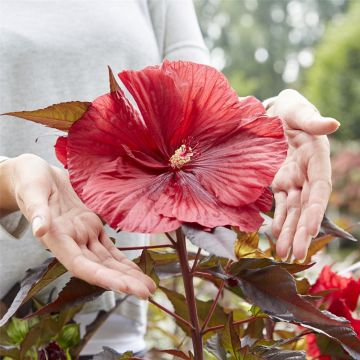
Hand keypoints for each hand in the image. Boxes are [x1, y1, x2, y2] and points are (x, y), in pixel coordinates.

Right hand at [1, 154, 155, 298]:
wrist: (37, 173)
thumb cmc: (30, 181)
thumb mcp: (32, 192)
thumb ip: (37, 212)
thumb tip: (39, 230)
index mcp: (57, 238)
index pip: (81, 265)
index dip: (102, 277)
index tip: (124, 287)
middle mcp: (72, 242)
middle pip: (99, 267)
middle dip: (123, 281)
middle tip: (147, 292)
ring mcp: (83, 235)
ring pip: (107, 259)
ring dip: (127, 273)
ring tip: (148, 285)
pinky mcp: (91, 225)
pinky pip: (108, 246)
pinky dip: (122, 258)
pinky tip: (134, 269)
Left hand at [267, 90, 338, 260]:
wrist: (272, 113)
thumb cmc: (290, 109)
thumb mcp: (298, 110)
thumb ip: (312, 120)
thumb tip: (333, 123)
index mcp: (317, 158)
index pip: (319, 189)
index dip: (316, 210)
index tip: (310, 230)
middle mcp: (307, 173)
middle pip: (306, 207)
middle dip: (302, 231)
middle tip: (296, 255)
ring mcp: (293, 179)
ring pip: (293, 210)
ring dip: (290, 232)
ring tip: (284, 254)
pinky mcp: (278, 181)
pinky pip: (279, 203)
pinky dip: (277, 219)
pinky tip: (275, 235)